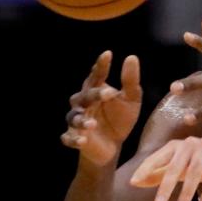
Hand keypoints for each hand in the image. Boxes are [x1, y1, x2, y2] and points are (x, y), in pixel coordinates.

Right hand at [61, 51, 142, 165]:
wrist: (112, 145)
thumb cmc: (120, 118)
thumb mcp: (131, 100)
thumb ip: (130, 81)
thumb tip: (132, 57)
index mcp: (95, 90)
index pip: (97, 76)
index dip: (101, 66)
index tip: (108, 54)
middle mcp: (82, 104)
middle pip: (85, 96)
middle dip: (95, 94)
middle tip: (109, 93)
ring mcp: (77, 122)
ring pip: (74, 118)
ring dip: (82, 121)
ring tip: (93, 124)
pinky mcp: (75, 139)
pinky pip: (69, 138)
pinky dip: (74, 140)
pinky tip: (82, 141)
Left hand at [130, 137, 201, 200]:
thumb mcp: (181, 169)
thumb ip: (159, 174)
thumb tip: (135, 182)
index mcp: (176, 145)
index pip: (157, 157)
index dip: (145, 169)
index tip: (133, 183)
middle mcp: (190, 143)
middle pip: (176, 166)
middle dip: (166, 186)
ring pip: (195, 172)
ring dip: (187, 193)